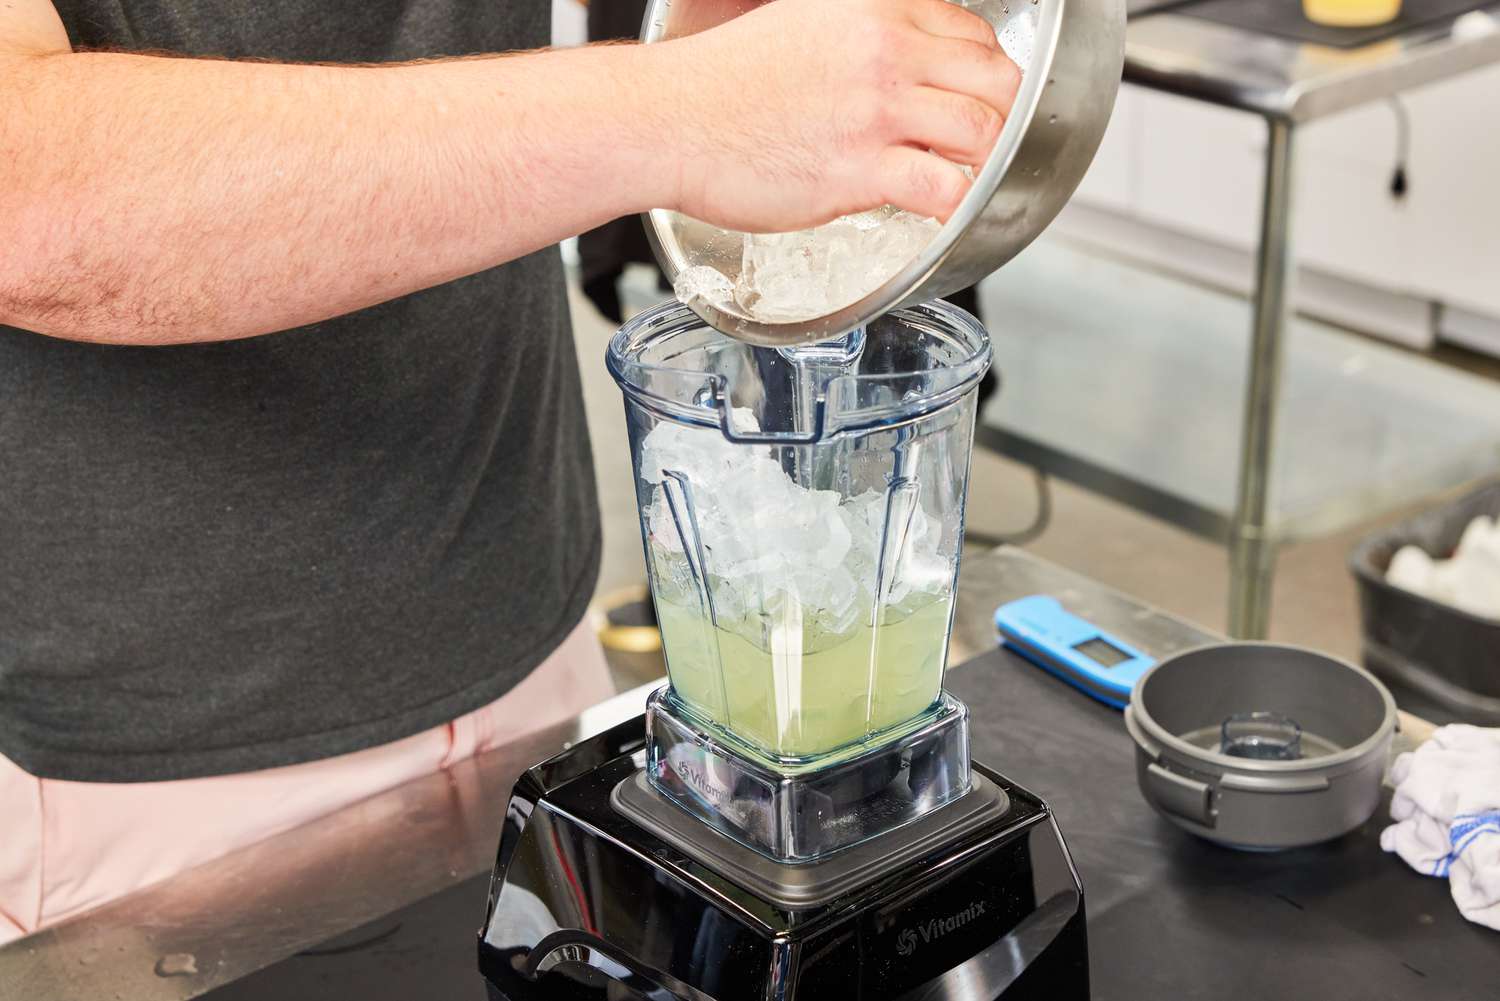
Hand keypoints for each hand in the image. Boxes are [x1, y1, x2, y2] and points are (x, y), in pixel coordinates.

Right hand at [645, 0, 1021, 231]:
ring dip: (988, 164)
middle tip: (986, 147)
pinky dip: (960, 205)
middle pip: (994, 80)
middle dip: (1003, 118)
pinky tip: (947, 213)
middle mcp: (885, 49)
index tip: (976, 101)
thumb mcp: (802, 24)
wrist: (668, 119)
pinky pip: (945, 187)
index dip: (984, 74)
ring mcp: (876, 109)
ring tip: (969, 181)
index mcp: (875, 9)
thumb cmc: (720, 84)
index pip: (972, 34)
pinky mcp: (861, 167)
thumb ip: (859, 38)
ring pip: (983, 131)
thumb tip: (893, 65)